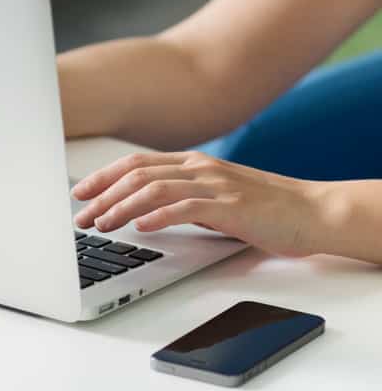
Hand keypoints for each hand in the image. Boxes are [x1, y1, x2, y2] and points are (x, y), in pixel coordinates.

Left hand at [71, 151, 324, 257]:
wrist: (313, 211)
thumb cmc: (264, 208)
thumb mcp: (214, 197)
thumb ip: (181, 198)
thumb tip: (141, 212)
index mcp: (193, 163)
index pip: (136, 163)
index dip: (103, 176)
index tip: (79, 193)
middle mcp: (199, 168)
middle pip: (137, 174)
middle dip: (102, 194)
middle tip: (80, 215)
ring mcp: (215, 184)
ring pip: (154, 189)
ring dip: (121, 207)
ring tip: (101, 223)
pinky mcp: (230, 206)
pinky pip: (185, 207)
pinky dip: (157, 216)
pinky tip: (140, 227)